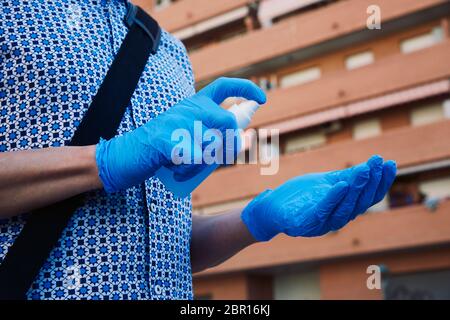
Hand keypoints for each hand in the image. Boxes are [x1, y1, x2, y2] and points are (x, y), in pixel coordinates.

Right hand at [95, 77, 265, 192]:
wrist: (122, 156)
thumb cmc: (159, 149)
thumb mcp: (187, 134)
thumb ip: (211, 134)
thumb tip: (242, 139)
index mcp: (192, 104)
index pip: (223, 87)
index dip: (245, 89)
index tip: (262, 99)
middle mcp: (187, 109)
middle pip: (226, 122)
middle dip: (232, 144)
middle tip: (221, 157)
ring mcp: (176, 123)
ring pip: (212, 144)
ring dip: (205, 163)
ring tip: (188, 166)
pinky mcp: (166, 141)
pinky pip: (194, 159)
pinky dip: (189, 171)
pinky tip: (178, 171)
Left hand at [241, 155, 396, 240]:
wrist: (272, 207)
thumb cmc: (299, 196)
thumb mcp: (324, 183)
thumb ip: (345, 178)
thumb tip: (369, 167)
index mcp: (344, 210)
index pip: (368, 198)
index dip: (380, 182)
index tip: (390, 164)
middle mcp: (337, 219)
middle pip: (360, 203)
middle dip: (372, 183)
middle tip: (380, 164)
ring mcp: (322, 223)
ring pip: (345, 208)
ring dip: (356, 188)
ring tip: (365, 170)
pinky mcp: (306, 223)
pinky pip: (323, 210)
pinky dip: (333, 198)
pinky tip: (341, 184)